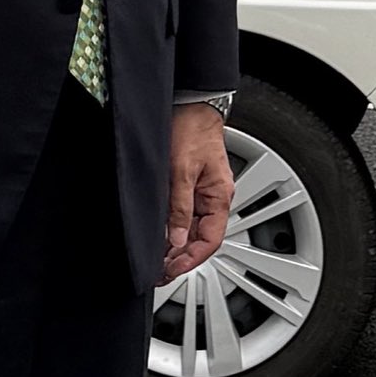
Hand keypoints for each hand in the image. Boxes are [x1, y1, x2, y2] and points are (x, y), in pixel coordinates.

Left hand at [161, 102, 233, 284]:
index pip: (210, 240)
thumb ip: (180, 206)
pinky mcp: (187, 184)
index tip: (172, 270)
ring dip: (174, 246)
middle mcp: (212, 198)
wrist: (189, 104)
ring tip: (155, 260)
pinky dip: (171, 228)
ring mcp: (200, 192)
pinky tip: (158, 236)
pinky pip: (182, 214)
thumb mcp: (181, 170)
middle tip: (159, 272)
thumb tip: (177, 239)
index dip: (191, 259)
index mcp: (219, 197)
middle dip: (180, 258)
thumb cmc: (191, 130)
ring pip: (189, 228)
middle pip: (199, 238)